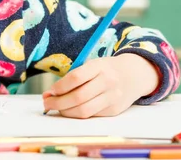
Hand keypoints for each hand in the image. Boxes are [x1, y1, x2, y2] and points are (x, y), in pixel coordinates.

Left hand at [42, 54, 158, 117]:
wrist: (134, 75)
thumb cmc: (106, 69)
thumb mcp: (93, 64)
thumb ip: (75, 76)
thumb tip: (52, 92)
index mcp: (99, 66)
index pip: (75, 78)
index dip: (59, 87)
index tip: (48, 91)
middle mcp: (108, 82)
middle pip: (78, 97)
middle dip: (58, 103)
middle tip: (47, 103)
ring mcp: (112, 97)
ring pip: (84, 110)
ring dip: (65, 111)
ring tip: (55, 108)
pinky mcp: (114, 110)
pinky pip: (91, 115)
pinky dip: (77, 114)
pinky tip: (70, 110)